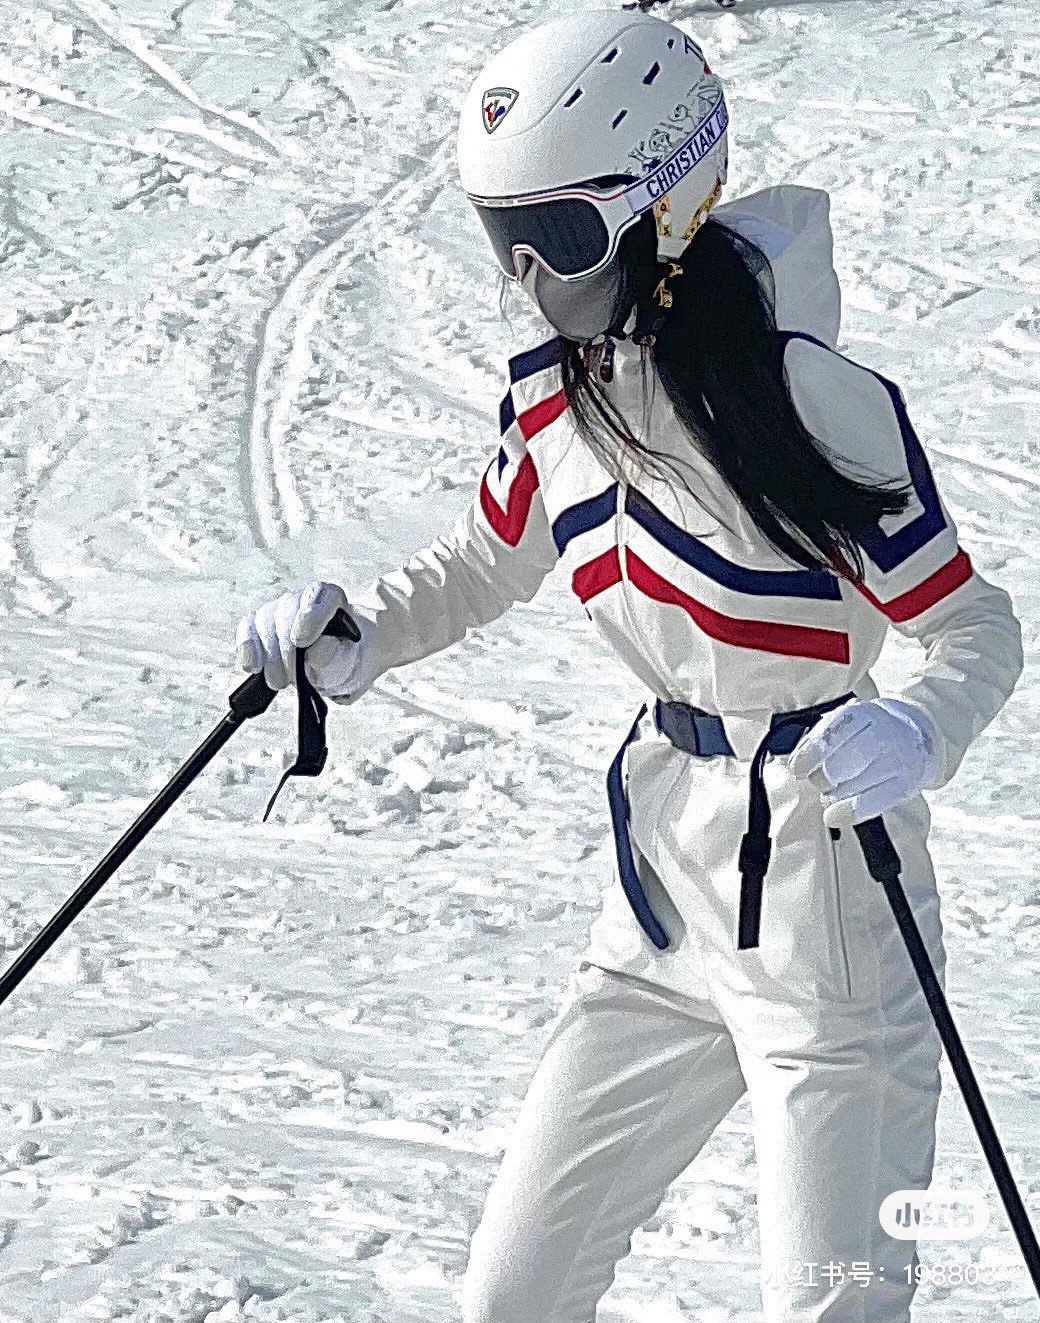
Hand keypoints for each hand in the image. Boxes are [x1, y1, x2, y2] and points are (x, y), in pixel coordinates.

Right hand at [235, 581, 362, 693]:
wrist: (332, 667)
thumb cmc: (345, 660)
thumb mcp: (351, 663)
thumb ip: (336, 658)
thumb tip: (314, 653)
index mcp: (333, 600)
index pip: (321, 595)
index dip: (309, 616)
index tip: (301, 641)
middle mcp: (303, 598)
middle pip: (287, 610)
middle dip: (286, 648)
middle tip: (292, 677)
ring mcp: (278, 608)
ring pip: (265, 619)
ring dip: (269, 655)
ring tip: (279, 681)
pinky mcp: (258, 623)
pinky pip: (247, 628)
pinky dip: (247, 648)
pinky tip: (252, 667)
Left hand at [787, 698, 940, 827]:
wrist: (918, 733)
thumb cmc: (872, 730)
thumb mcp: (850, 720)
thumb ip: (823, 738)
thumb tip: (798, 764)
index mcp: (865, 714)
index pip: (835, 731)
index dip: (812, 753)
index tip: (797, 769)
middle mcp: (884, 734)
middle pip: (846, 760)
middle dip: (823, 776)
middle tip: (817, 782)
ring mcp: (898, 760)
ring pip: (857, 783)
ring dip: (834, 794)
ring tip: (830, 793)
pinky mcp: (907, 784)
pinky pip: (876, 802)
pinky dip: (850, 811)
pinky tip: (834, 815)